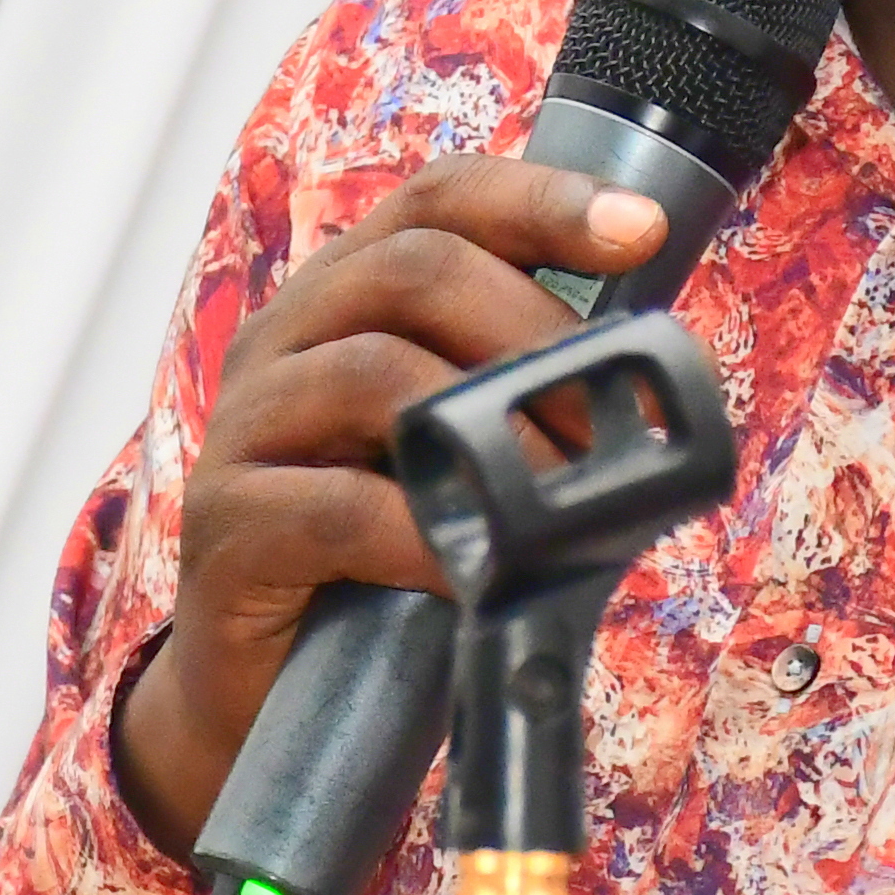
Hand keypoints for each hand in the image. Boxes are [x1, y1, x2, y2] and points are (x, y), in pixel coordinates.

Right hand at [115, 156, 662, 852]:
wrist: (278, 694)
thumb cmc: (394, 560)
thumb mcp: (470, 457)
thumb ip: (537, 401)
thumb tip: (669, 381)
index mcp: (348, 297)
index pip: (438, 200)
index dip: (541, 201)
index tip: (641, 232)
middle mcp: (287, 337)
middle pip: (414, 268)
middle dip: (536, 330)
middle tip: (614, 413)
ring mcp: (245, 425)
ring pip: (373, 372)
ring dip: (494, 431)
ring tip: (566, 496)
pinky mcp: (225, 525)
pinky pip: (340, 508)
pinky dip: (430, 535)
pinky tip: (483, 571)